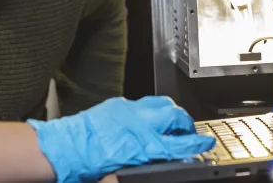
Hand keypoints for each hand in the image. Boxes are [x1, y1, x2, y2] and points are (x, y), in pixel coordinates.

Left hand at [27, 96, 214, 182]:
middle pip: (175, 115)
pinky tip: (143, 121)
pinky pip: (141, 103)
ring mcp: (129, 110)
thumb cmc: (91, 164)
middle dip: (184, 123)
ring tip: (168, 124)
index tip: (206, 143)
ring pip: (160, 104)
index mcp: (145, 145)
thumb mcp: (126, 168)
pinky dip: (148, 111)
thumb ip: (149, 160)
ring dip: (168, 113)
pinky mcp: (118, 104)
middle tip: (187, 133)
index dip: (196, 143)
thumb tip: (164, 155)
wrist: (66, 148)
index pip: (180, 143)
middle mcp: (140, 124)